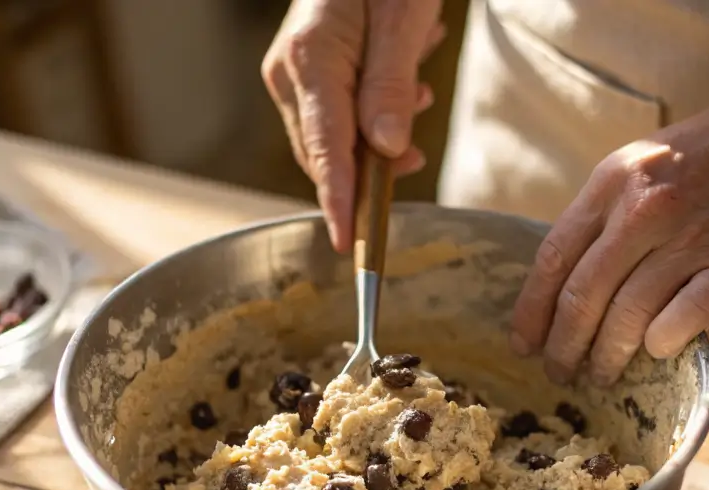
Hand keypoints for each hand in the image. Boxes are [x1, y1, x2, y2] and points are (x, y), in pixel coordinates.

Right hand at [262, 0, 444, 252]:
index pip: (325, 152)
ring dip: (378, 142)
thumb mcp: (404, 22)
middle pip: (325, 154)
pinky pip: (337, 117)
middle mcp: (292, 71)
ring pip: (334, 139)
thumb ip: (391, 87)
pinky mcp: (309, 69)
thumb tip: (386, 151)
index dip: (340, 204)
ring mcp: (296, 71)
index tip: (351, 246)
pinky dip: (373, 122)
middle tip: (412, 164)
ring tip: (416, 99)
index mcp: (310, 61)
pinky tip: (405, 92)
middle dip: (369, 172)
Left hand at [509, 76, 708, 385]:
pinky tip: (655, 352)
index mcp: (612, 183)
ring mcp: (690, 238)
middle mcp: (643, 211)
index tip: (524, 344)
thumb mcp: (643, 164)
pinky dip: (662, 343)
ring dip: (608, 357)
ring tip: (602, 376)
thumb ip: (607, 215)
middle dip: (563, 347)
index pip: (552, 260)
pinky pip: (684, 319)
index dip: (532, 312)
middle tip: (560, 373)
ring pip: (627, 316)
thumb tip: (570, 282)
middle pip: (582, 297)